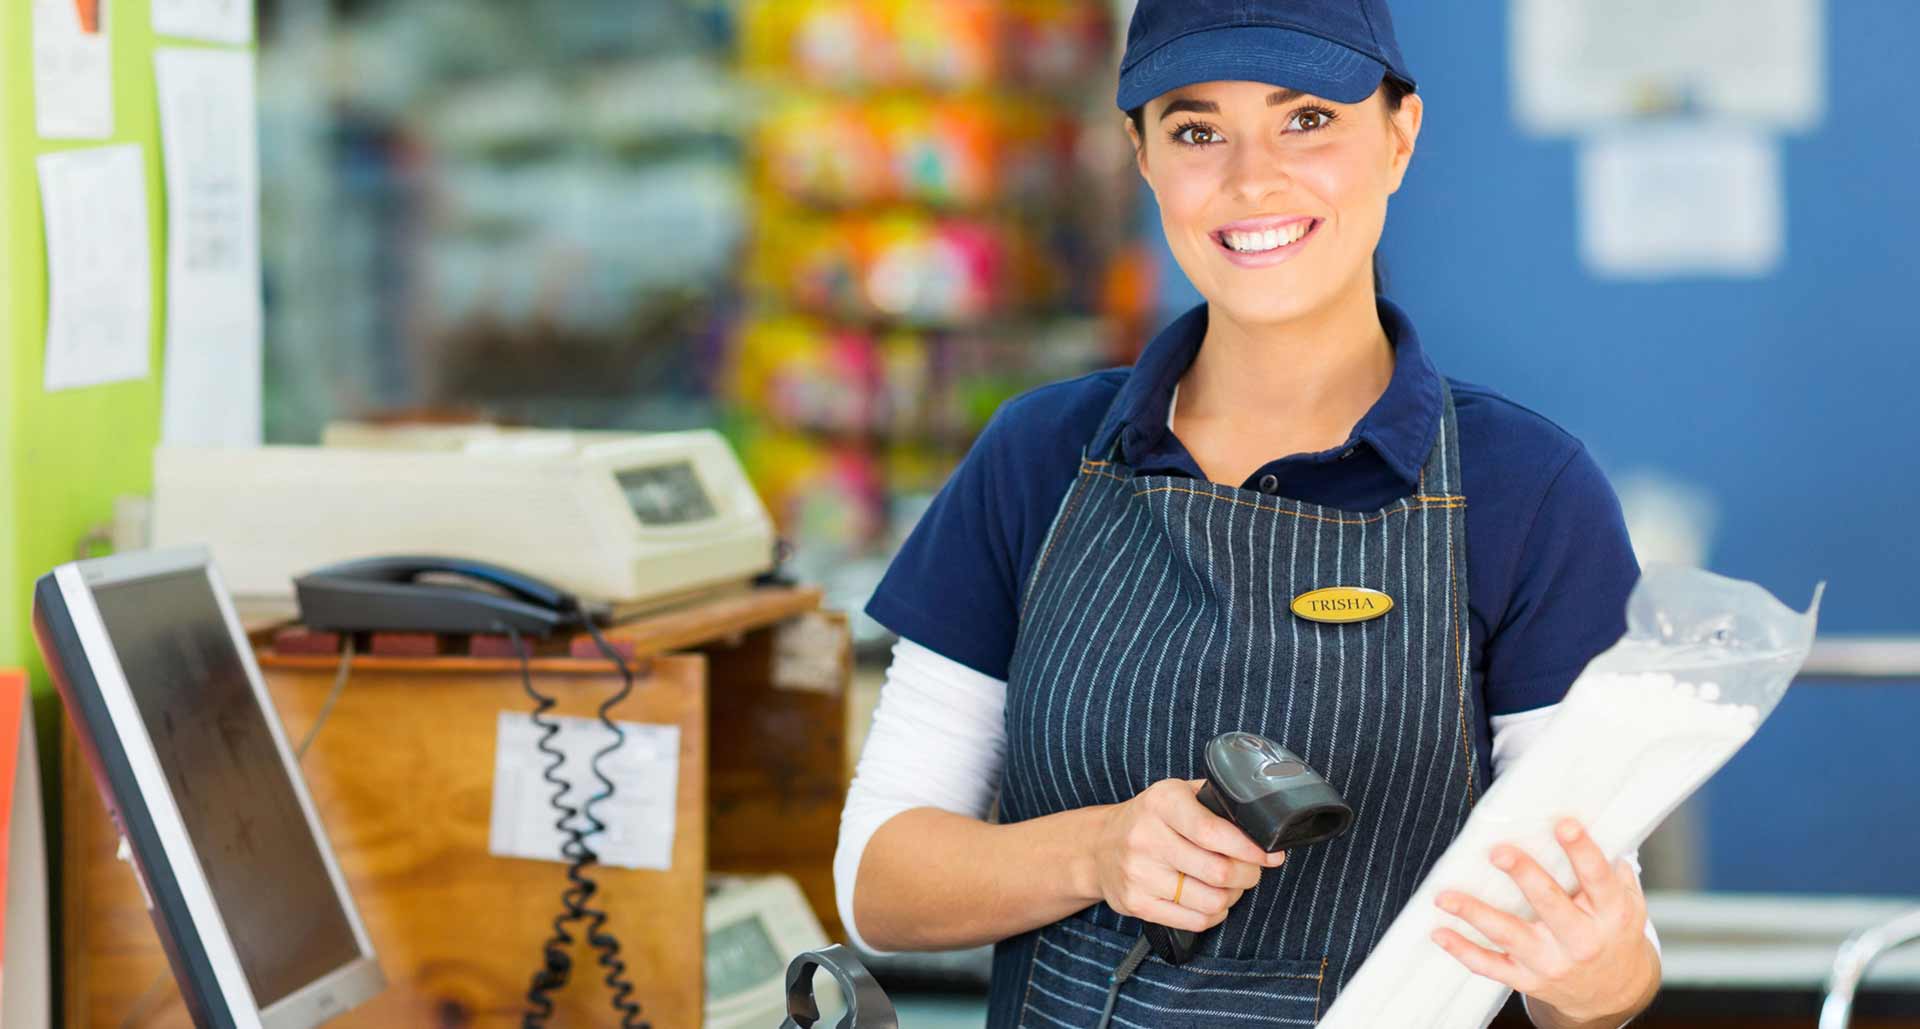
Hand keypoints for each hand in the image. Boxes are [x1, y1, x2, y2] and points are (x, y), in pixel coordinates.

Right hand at [1091, 778, 1286, 932]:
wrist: (1098, 846)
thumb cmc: (1151, 819)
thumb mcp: (1177, 794)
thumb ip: (1214, 801)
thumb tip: (1260, 821)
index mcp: (1162, 802)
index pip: (1214, 832)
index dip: (1250, 848)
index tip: (1271, 854)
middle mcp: (1146, 837)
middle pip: (1219, 871)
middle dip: (1248, 874)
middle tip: (1252, 869)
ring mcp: (1139, 874)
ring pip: (1212, 901)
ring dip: (1232, 896)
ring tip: (1229, 885)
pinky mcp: (1137, 904)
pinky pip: (1195, 921)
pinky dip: (1213, 914)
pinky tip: (1210, 900)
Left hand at [1430, 819, 1658, 1025]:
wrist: (1613, 992)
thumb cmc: (1613, 933)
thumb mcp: (1628, 902)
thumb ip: (1610, 868)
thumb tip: (1586, 819)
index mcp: (1610, 914)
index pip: (1597, 878)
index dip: (1581, 850)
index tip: (1563, 824)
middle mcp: (1582, 940)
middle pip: (1550, 903)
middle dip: (1524, 875)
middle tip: (1498, 851)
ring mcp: (1553, 962)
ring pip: (1510, 936)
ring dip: (1475, 913)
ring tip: (1445, 896)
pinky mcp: (1528, 979)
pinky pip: (1490, 966)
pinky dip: (1463, 950)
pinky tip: (1439, 932)